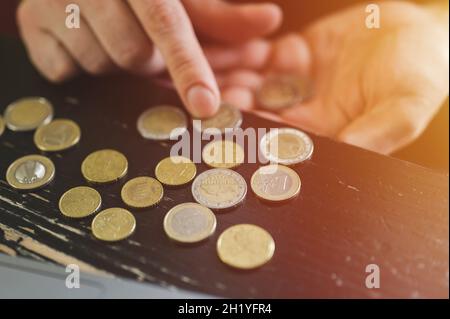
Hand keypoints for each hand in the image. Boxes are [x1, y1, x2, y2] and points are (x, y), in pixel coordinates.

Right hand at [17, 0, 281, 116]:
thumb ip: (223, 16)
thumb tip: (269, 21)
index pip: (167, 24)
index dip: (189, 66)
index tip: (205, 105)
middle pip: (133, 56)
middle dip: (147, 61)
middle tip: (143, 47)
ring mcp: (52, 4)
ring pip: (101, 65)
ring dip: (116, 62)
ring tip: (114, 37)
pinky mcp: (29, 27)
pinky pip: (66, 71)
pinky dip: (82, 66)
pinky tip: (85, 43)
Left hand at [217, 2, 448, 153]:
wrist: (422, 31)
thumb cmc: (421, 73)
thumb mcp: (404, 107)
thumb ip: (374, 133)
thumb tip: (345, 157)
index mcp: (325, 133)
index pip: (282, 137)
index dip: (258, 129)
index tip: (236, 121)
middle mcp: (305, 113)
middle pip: (260, 113)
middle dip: (235, 104)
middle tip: (213, 94)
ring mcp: (296, 83)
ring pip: (255, 84)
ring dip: (234, 77)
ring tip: (213, 68)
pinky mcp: (294, 56)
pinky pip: (263, 55)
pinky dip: (246, 50)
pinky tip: (231, 45)